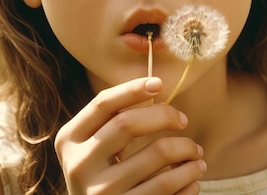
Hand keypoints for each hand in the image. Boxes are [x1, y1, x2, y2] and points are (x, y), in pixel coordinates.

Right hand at [55, 77, 205, 194]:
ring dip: (187, 149)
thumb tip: (154, 86)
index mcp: (69, 140)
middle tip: (183, 120)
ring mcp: (101, 192)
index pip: (103, 104)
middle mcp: (79, 165)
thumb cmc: (102, 175)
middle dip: (164, 115)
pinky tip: (192, 180)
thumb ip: (113, 121)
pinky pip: (167, 187)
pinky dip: (188, 179)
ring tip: (197, 154)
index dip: (132, 89)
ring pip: (157, 154)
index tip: (159, 83)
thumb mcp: (93, 148)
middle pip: (128, 123)